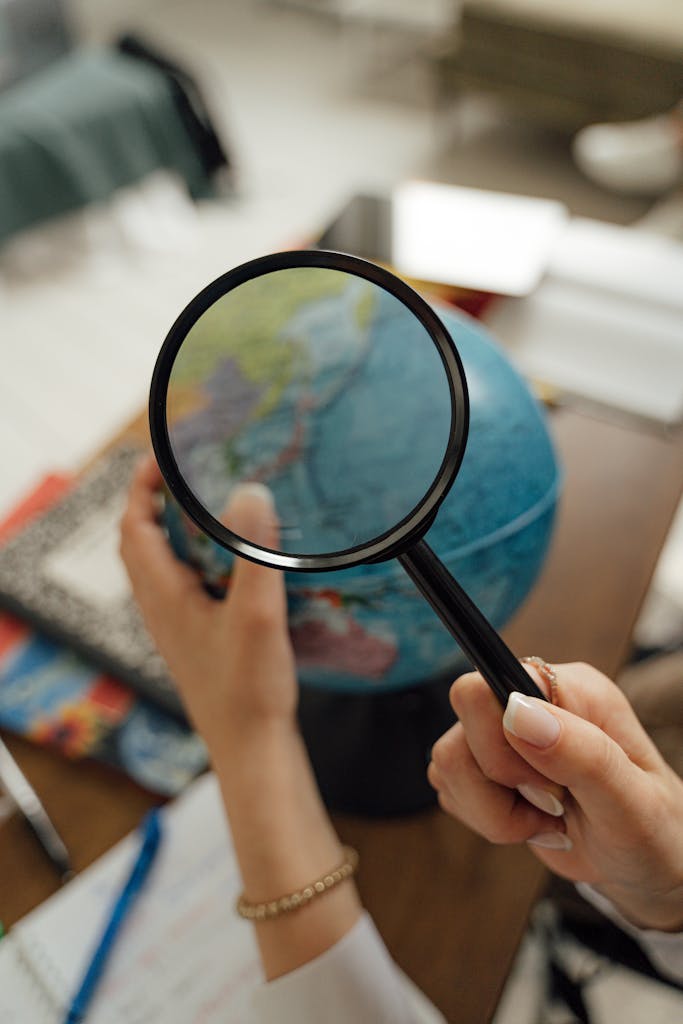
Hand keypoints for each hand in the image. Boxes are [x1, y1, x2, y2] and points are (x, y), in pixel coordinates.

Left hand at [120, 455, 360, 979]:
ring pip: (161, 564)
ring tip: (212, 507)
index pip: (133, 525)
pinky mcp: (195, 639)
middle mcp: (160, 608)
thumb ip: (254, 554)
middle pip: (141, 540)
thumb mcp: (256, 614)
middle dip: (156, 500)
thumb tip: (249, 492)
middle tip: (193, 473)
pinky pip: (182, 584)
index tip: (167, 454)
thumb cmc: (249, 690)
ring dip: (174, 529)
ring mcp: (175, 625)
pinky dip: (194, 558)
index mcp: (163, 596)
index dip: (142, 485)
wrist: (252, 750)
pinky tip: (231, 563)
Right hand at [428, 662, 682, 931]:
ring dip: (494, 811)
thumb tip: (517, 712)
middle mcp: (532, 702)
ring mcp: (503, 736)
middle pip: (462, 721)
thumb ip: (581, 754)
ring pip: (448, 761)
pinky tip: (530, 824)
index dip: (500, 736)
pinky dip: (486, 821)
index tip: (543, 779)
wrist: (646, 870)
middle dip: (501, 781)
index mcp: (571, 689)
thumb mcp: (631, 801)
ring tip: (546, 819)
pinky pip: (449, 790)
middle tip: (553, 803)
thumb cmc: (654, 833)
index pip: (489, 680)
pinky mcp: (484, 770)